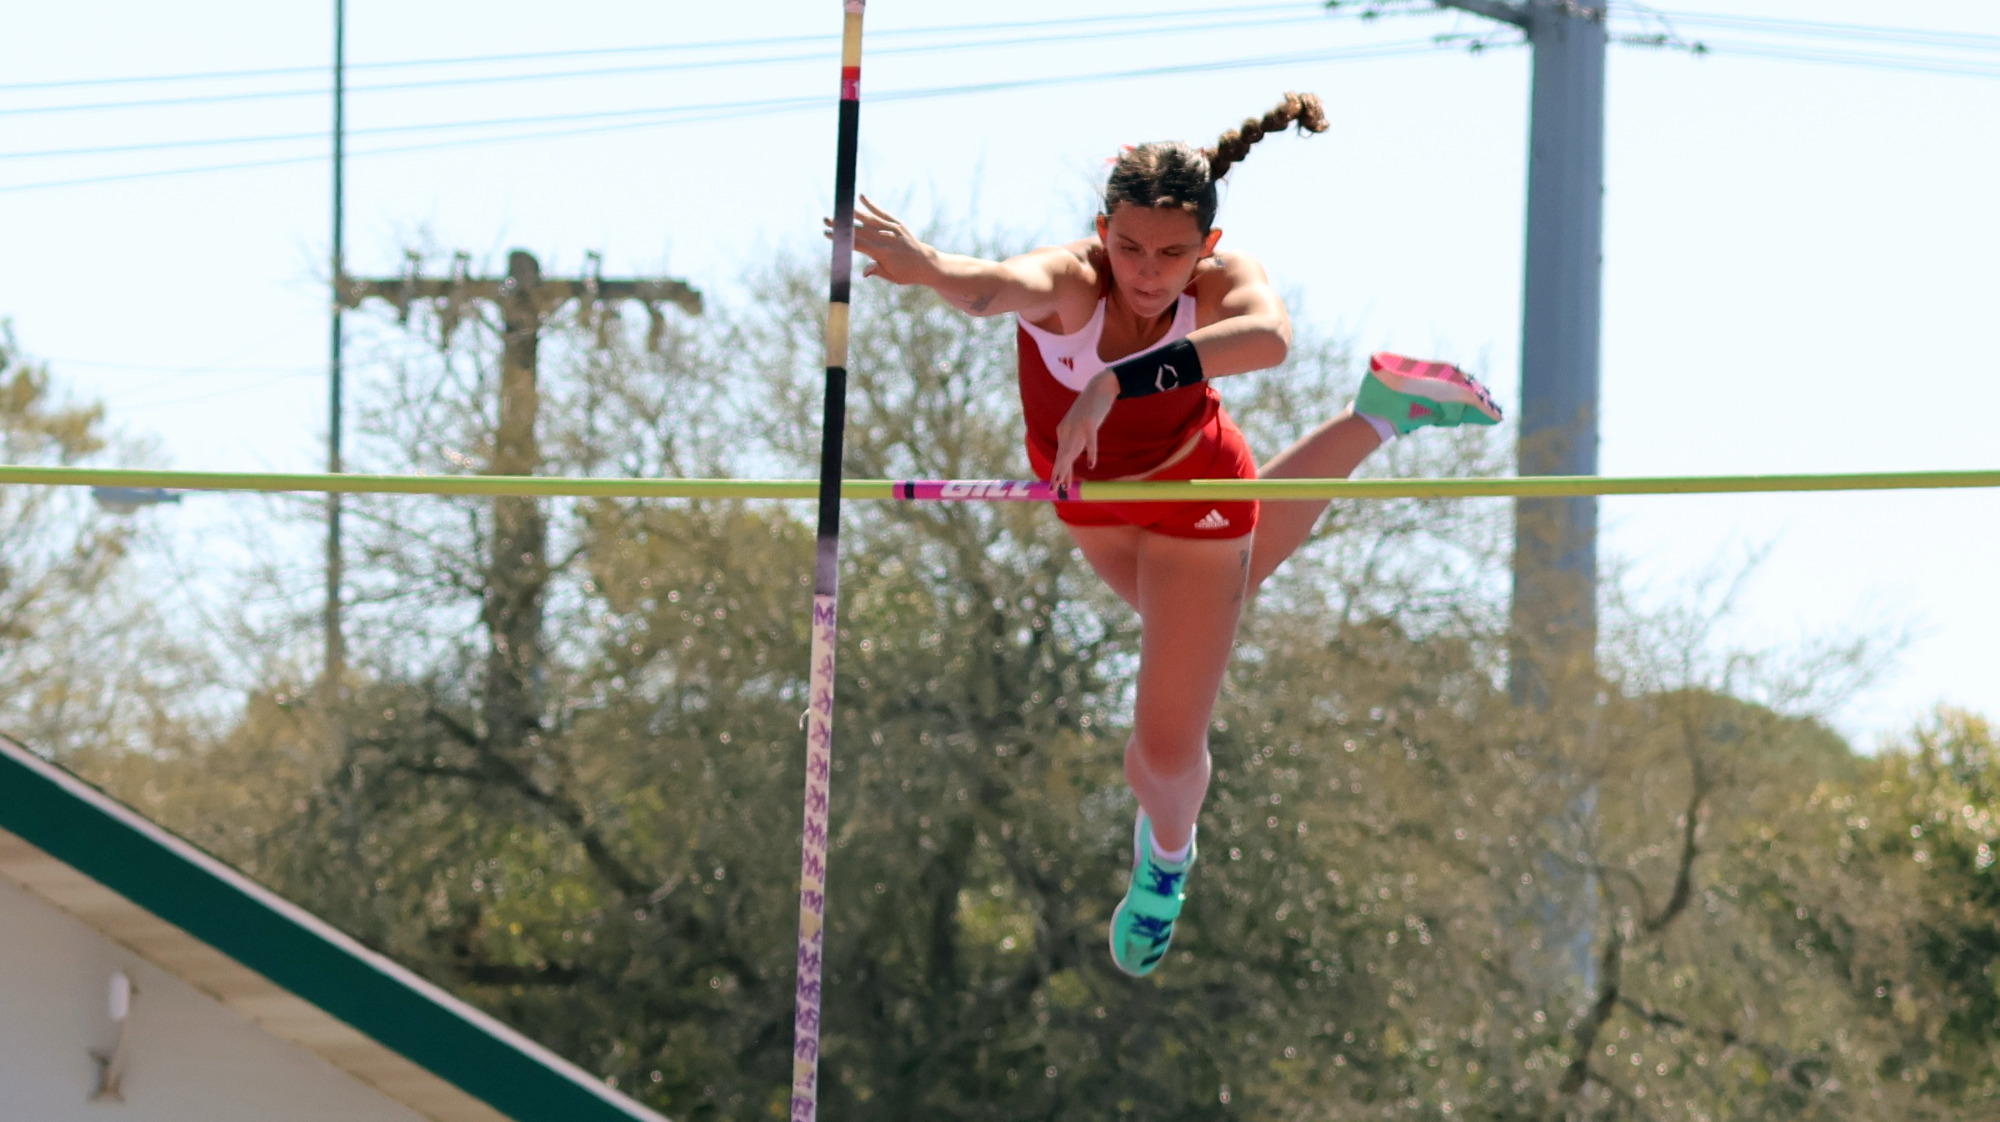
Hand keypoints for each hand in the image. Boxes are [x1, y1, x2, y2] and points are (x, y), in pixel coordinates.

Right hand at [825, 195, 934, 285]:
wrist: (926, 263)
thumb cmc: (906, 273)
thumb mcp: (891, 277)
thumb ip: (877, 271)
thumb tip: (863, 273)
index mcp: (882, 253)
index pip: (857, 244)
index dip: (842, 239)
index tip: (827, 234)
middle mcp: (886, 239)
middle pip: (859, 230)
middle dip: (842, 225)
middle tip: (826, 219)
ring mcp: (892, 229)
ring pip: (869, 219)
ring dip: (852, 213)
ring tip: (839, 209)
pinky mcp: (897, 224)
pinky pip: (882, 213)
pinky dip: (872, 205)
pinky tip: (861, 197)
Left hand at [1050, 371, 1118, 492]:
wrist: (1100, 385)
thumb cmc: (1092, 406)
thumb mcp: (1081, 424)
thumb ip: (1076, 438)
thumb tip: (1072, 453)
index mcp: (1064, 431)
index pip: (1061, 456)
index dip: (1061, 472)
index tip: (1058, 488)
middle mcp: (1068, 430)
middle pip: (1063, 456)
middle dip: (1058, 474)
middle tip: (1053, 490)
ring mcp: (1078, 426)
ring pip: (1072, 451)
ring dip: (1067, 468)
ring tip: (1063, 484)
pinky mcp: (1090, 421)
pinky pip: (1090, 440)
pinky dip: (1091, 453)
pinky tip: (1091, 465)